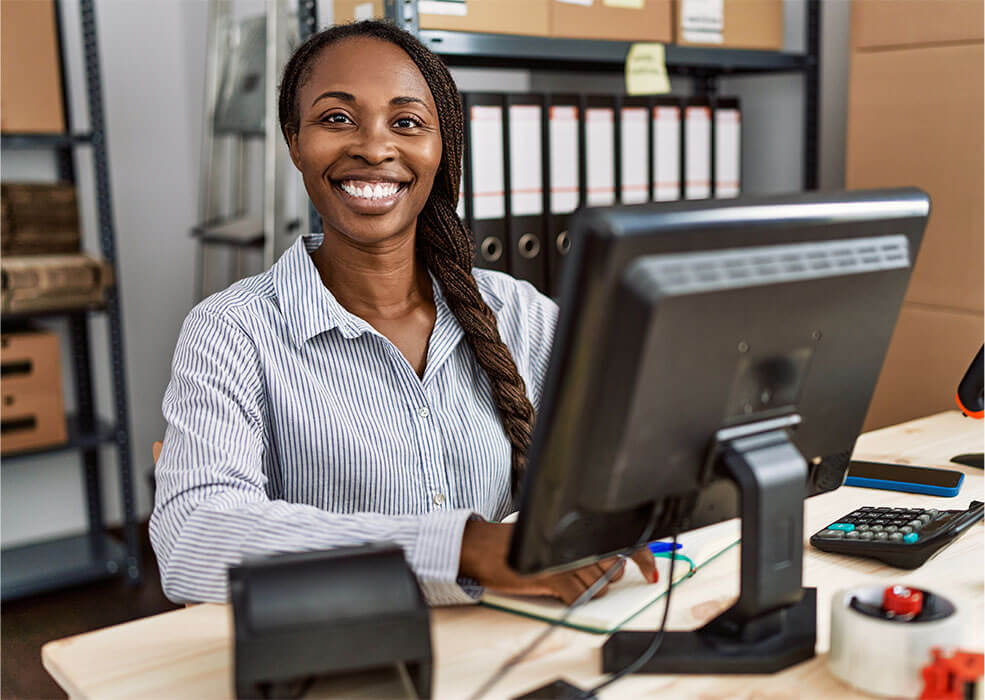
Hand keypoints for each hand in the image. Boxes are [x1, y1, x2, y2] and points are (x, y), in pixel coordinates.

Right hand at [459, 520, 657, 604]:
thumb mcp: (553, 538)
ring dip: (586, 589)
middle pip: (613, 569)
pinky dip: (572, 598)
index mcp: (576, 528)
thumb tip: (613, 564)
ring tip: (564, 580)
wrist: (483, 547)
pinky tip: (558, 590)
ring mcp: (565, 558)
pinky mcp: (553, 576)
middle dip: (605, 577)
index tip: (651, 574)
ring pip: (599, 585)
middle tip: (584, 575)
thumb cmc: (514, 544)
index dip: (643, 557)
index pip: (623, 540)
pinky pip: (579, 596)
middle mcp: (575, 540)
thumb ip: (580, 546)